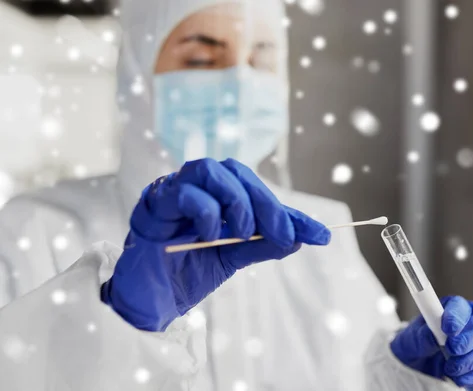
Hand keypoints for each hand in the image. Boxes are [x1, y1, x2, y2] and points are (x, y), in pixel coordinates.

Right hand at [101, 158, 330, 331]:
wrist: (151, 300)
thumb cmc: (188, 272)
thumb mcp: (234, 258)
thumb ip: (262, 243)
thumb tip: (300, 236)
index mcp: (216, 195)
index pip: (257, 192)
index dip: (290, 211)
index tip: (321, 235)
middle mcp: (196, 186)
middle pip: (235, 172)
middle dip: (266, 202)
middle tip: (285, 235)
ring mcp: (173, 191)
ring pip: (208, 169)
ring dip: (236, 200)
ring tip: (243, 232)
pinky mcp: (152, 204)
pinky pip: (181, 192)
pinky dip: (205, 211)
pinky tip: (211, 235)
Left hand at [390, 296, 472, 387]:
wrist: (417, 364)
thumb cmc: (416, 344)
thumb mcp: (411, 338)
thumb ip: (421, 335)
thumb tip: (432, 335)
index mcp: (452, 308)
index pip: (463, 305)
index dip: (458, 316)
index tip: (447, 328)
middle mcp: (470, 322)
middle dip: (470, 337)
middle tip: (453, 349)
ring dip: (470, 360)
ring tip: (450, 368)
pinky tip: (458, 378)